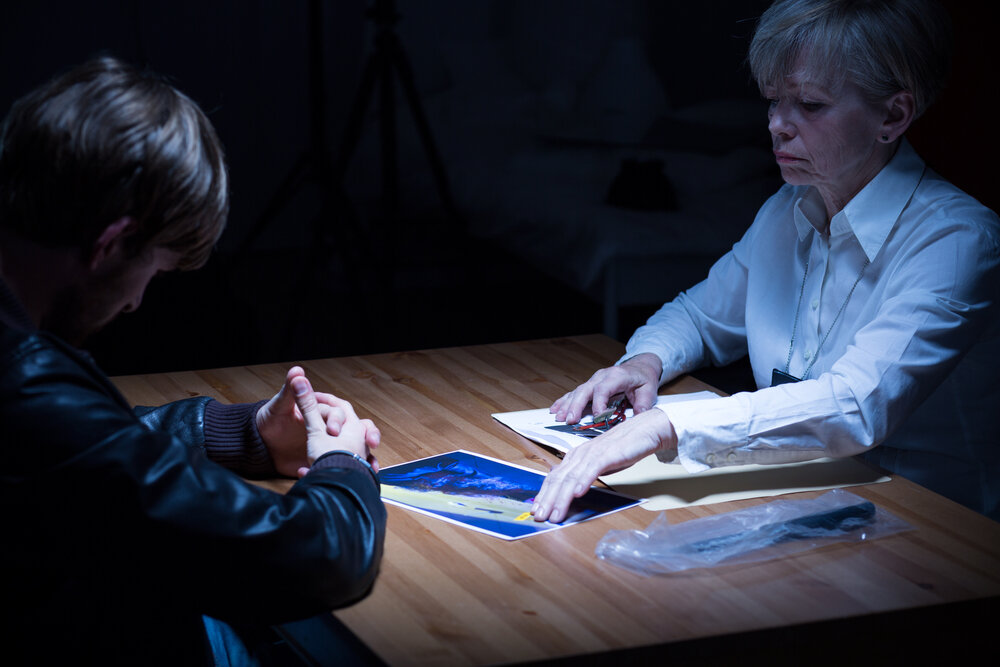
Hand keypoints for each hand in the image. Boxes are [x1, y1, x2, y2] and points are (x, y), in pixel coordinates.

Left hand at [256, 367, 378, 476]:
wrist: (263, 447)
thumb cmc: (271, 422)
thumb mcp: (280, 406)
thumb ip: (290, 390)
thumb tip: (297, 371)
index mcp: (322, 412)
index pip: (338, 412)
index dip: (337, 420)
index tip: (332, 431)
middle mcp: (332, 427)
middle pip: (359, 427)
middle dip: (369, 433)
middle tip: (370, 442)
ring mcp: (333, 444)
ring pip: (361, 447)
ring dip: (369, 455)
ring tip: (372, 465)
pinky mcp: (329, 460)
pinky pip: (350, 465)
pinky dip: (358, 471)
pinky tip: (360, 476)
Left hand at [531, 408, 675, 522]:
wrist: (644, 430)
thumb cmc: (623, 448)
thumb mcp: (599, 464)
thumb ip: (585, 474)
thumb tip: (572, 489)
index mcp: (576, 456)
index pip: (554, 477)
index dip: (544, 494)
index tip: (537, 510)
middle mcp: (580, 454)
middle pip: (558, 479)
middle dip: (547, 500)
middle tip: (539, 516)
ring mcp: (592, 453)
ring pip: (572, 477)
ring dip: (561, 497)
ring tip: (555, 513)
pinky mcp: (607, 454)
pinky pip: (592, 469)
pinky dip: (583, 481)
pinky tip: (577, 493)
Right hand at [550, 353, 661, 424]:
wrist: (640, 367)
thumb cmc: (643, 378)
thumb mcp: (649, 390)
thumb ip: (644, 403)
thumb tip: (639, 416)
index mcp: (616, 376)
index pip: (603, 389)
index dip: (599, 403)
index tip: (598, 418)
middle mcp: (602, 376)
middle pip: (585, 390)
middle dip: (576, 406)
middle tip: (569, 420)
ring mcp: (594, 380)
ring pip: (577, 392)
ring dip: (567, 405)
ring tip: (558, 417)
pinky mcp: (590, 385)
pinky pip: (574, 393)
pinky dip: (564, 401)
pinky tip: (555, 409)